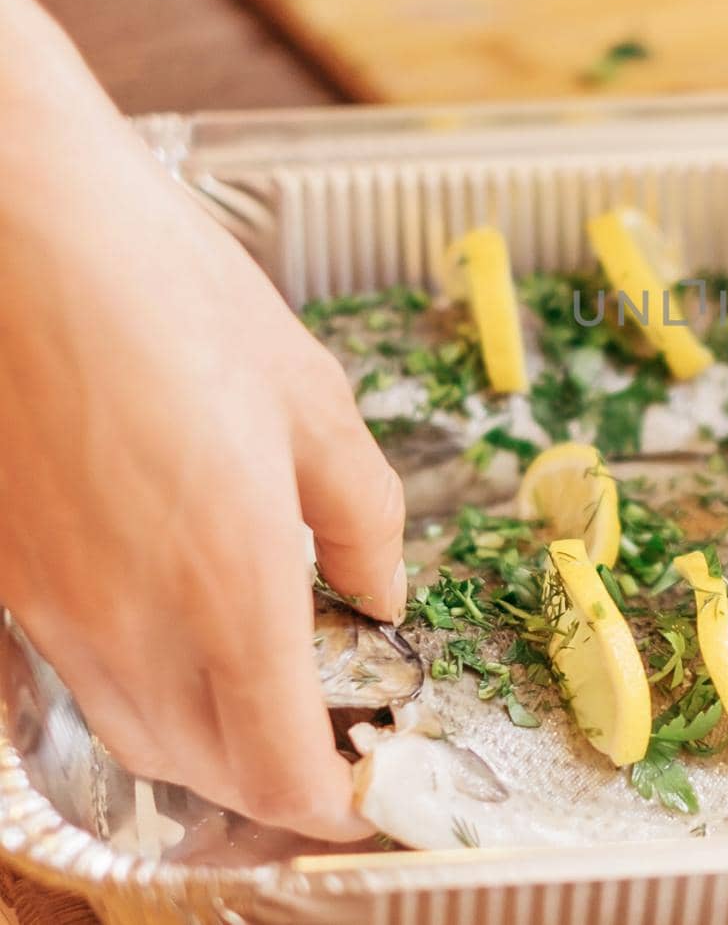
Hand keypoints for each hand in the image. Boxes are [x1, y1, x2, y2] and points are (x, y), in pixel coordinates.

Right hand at [0, 0, 403, 838]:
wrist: (22, 231)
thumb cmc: (175, 296)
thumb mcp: (314, 399)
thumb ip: (363, 515)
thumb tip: (383, 591)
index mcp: (229, 579)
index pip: (278, 763)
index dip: (328, 803)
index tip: (365, 791)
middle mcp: (132, 617)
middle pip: (203, 768)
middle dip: (273, 780)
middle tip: (327, 742)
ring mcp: (53, 604)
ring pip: (135, 731)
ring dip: (208, 743)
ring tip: (265, 698)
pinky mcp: (10, 574)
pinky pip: (81, 675)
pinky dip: (143, 689)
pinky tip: (182, 631)